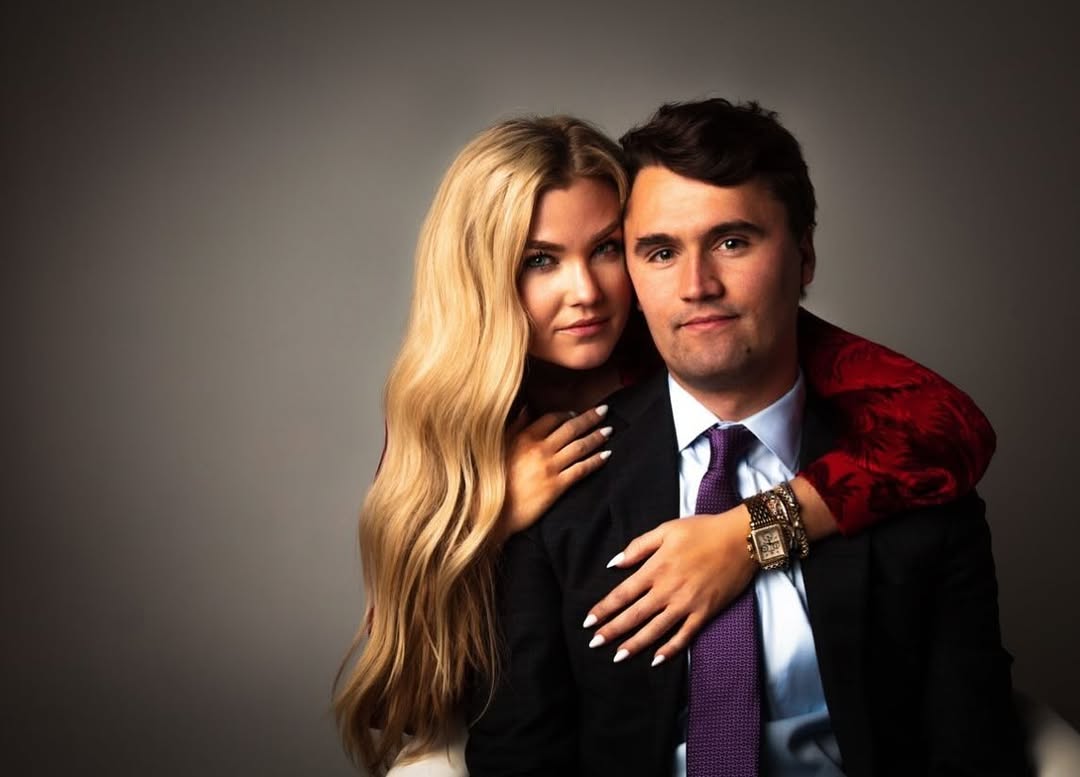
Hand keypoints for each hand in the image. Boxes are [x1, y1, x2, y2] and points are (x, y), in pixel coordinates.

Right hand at [498, 405, 611, 540]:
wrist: (493, 511)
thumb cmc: (494, 480)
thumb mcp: (500, 448)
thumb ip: (515, 426)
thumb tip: (526, 408)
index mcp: (525, 437)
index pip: (552, 418)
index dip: (567, 414)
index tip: (576, 414)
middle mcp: (539, 449)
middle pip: (571, 428)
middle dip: (589, 418)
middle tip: (604, 411)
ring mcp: (550, 467)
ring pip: (579, 447)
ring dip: (596, 437)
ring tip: (609, 431)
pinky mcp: (556, 486)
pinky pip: (581, 469)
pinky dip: (596, 461)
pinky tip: (606, 455)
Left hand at [583, 508, 755, 664]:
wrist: (741, 539)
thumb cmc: (703, 530)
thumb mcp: (666, 529)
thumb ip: (638, 546)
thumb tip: (614, 563)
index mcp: (656, 569)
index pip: (622, 594)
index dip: (604, 609)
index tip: (588, 622)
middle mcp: (668, 590)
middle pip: (634, 616)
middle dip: (612, 631)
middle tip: (594, 645)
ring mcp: (687, 604)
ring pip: (655, 630)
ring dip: (635, 645)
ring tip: (618, 657)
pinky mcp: (705, 613)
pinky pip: (684, 636)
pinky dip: (670, 649)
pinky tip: (657, 660)